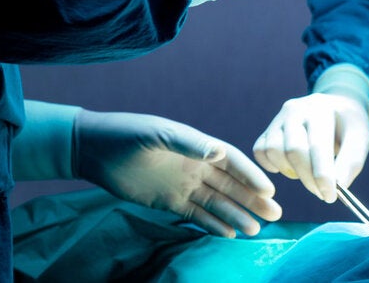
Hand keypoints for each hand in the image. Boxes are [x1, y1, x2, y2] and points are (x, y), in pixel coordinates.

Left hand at [73, 110, 281, 237]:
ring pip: (217, 203)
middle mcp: (196, 166)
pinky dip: (212, 224)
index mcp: (197, 146)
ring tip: (256, 230)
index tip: (269, 191)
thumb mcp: (157, 134)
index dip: (251, 176)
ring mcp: (184, 185)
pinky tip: (229, 234)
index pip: (232, 162)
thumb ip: (188, 143)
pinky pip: (196, 215)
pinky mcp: (168, 201)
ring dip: (237, 215)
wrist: (93, 149)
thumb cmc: (127, 134)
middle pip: (231, 185)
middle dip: (253, 199)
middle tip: (276, 215)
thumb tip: (218, 153)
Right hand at [253, 93, 368, 202]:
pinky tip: (290, 168)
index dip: (322, 174)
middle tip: (323, 194)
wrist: (335, 108)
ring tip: (308, 174)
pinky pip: (260, 151)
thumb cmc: (348, 127)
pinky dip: (271, 165)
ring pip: (273, 150)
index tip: (330, 196)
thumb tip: (340, 185)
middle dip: (308, 178)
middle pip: (293, 150)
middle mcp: (296, 109)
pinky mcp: (268, 129)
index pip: (317, 145)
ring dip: (291, 171)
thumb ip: (352, 161)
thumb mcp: (360, 139)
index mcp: (321, 109)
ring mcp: (279, 118)